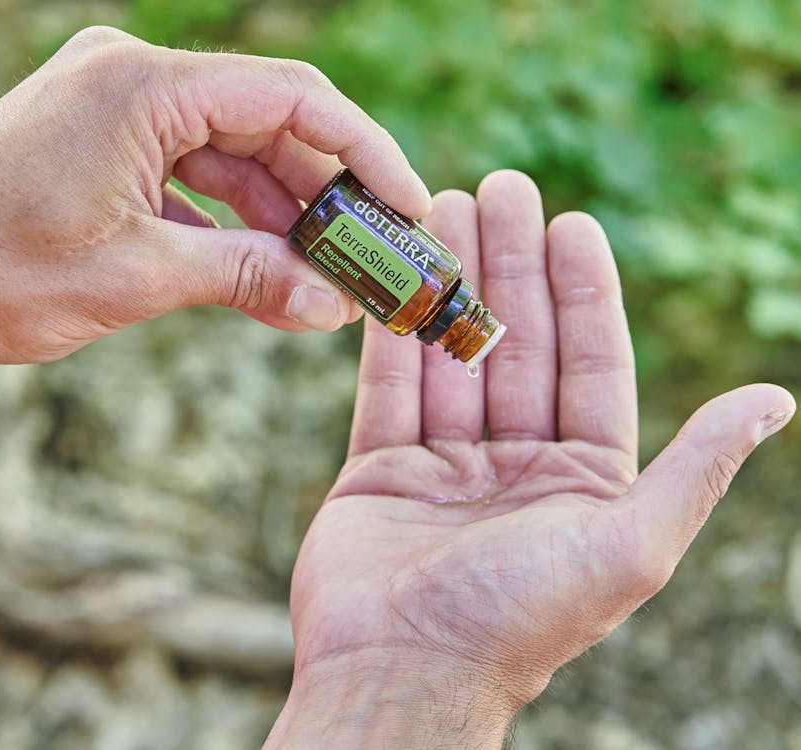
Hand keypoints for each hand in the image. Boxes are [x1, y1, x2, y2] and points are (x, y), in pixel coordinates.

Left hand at [0, 28, 433, 598]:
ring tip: (323, 276)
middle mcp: (126, 76)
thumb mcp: (140, 279)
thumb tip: (331, 307)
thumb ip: (248, 280)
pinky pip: (183, 169)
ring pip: (224, 151)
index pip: (288, 99)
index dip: (361, 152)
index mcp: (139, 85)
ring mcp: (106, 105)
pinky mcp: (93, 141)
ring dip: (275, 212)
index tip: (406, 205)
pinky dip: (223, 215)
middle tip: (371, 257)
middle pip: (261, 123)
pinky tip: (260, 266)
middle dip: (320, 194)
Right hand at [265, 171, 795, 747]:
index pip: (590, 365)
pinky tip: (395, 275)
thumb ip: (696, 466)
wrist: (403, 671)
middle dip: (511, 264)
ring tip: (444, 207)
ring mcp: (445, 465)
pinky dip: (391, 331)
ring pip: (450, 354)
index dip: (584, 291)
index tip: (573, 222)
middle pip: (518, 344)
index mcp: (584, 481)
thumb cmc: (522, 620)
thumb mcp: (631, 544)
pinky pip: (389, 387)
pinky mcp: (379, 469)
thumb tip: (775, 399)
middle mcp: (517, 465)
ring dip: (449, 282)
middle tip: (502, 186)